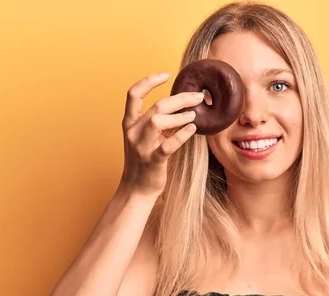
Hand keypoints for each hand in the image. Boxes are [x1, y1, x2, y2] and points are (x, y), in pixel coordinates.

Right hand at [119, 72, 204, 197]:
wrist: (136, 189)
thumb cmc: (145, 161)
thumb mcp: (146, 138)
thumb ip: (159, 122)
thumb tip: (183, 107)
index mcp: (129, 123)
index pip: (133, 94)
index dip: (149, 81)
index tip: (167, 74)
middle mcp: (132, 132)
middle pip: (156, 106)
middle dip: (180, 99)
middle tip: (199, 97)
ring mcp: (141, 147)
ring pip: (158, 121)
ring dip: (179, 116)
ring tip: (194, 115)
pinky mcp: (153, 161)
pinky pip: (167, 146)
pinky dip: (181, 135)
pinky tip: (192, 129)